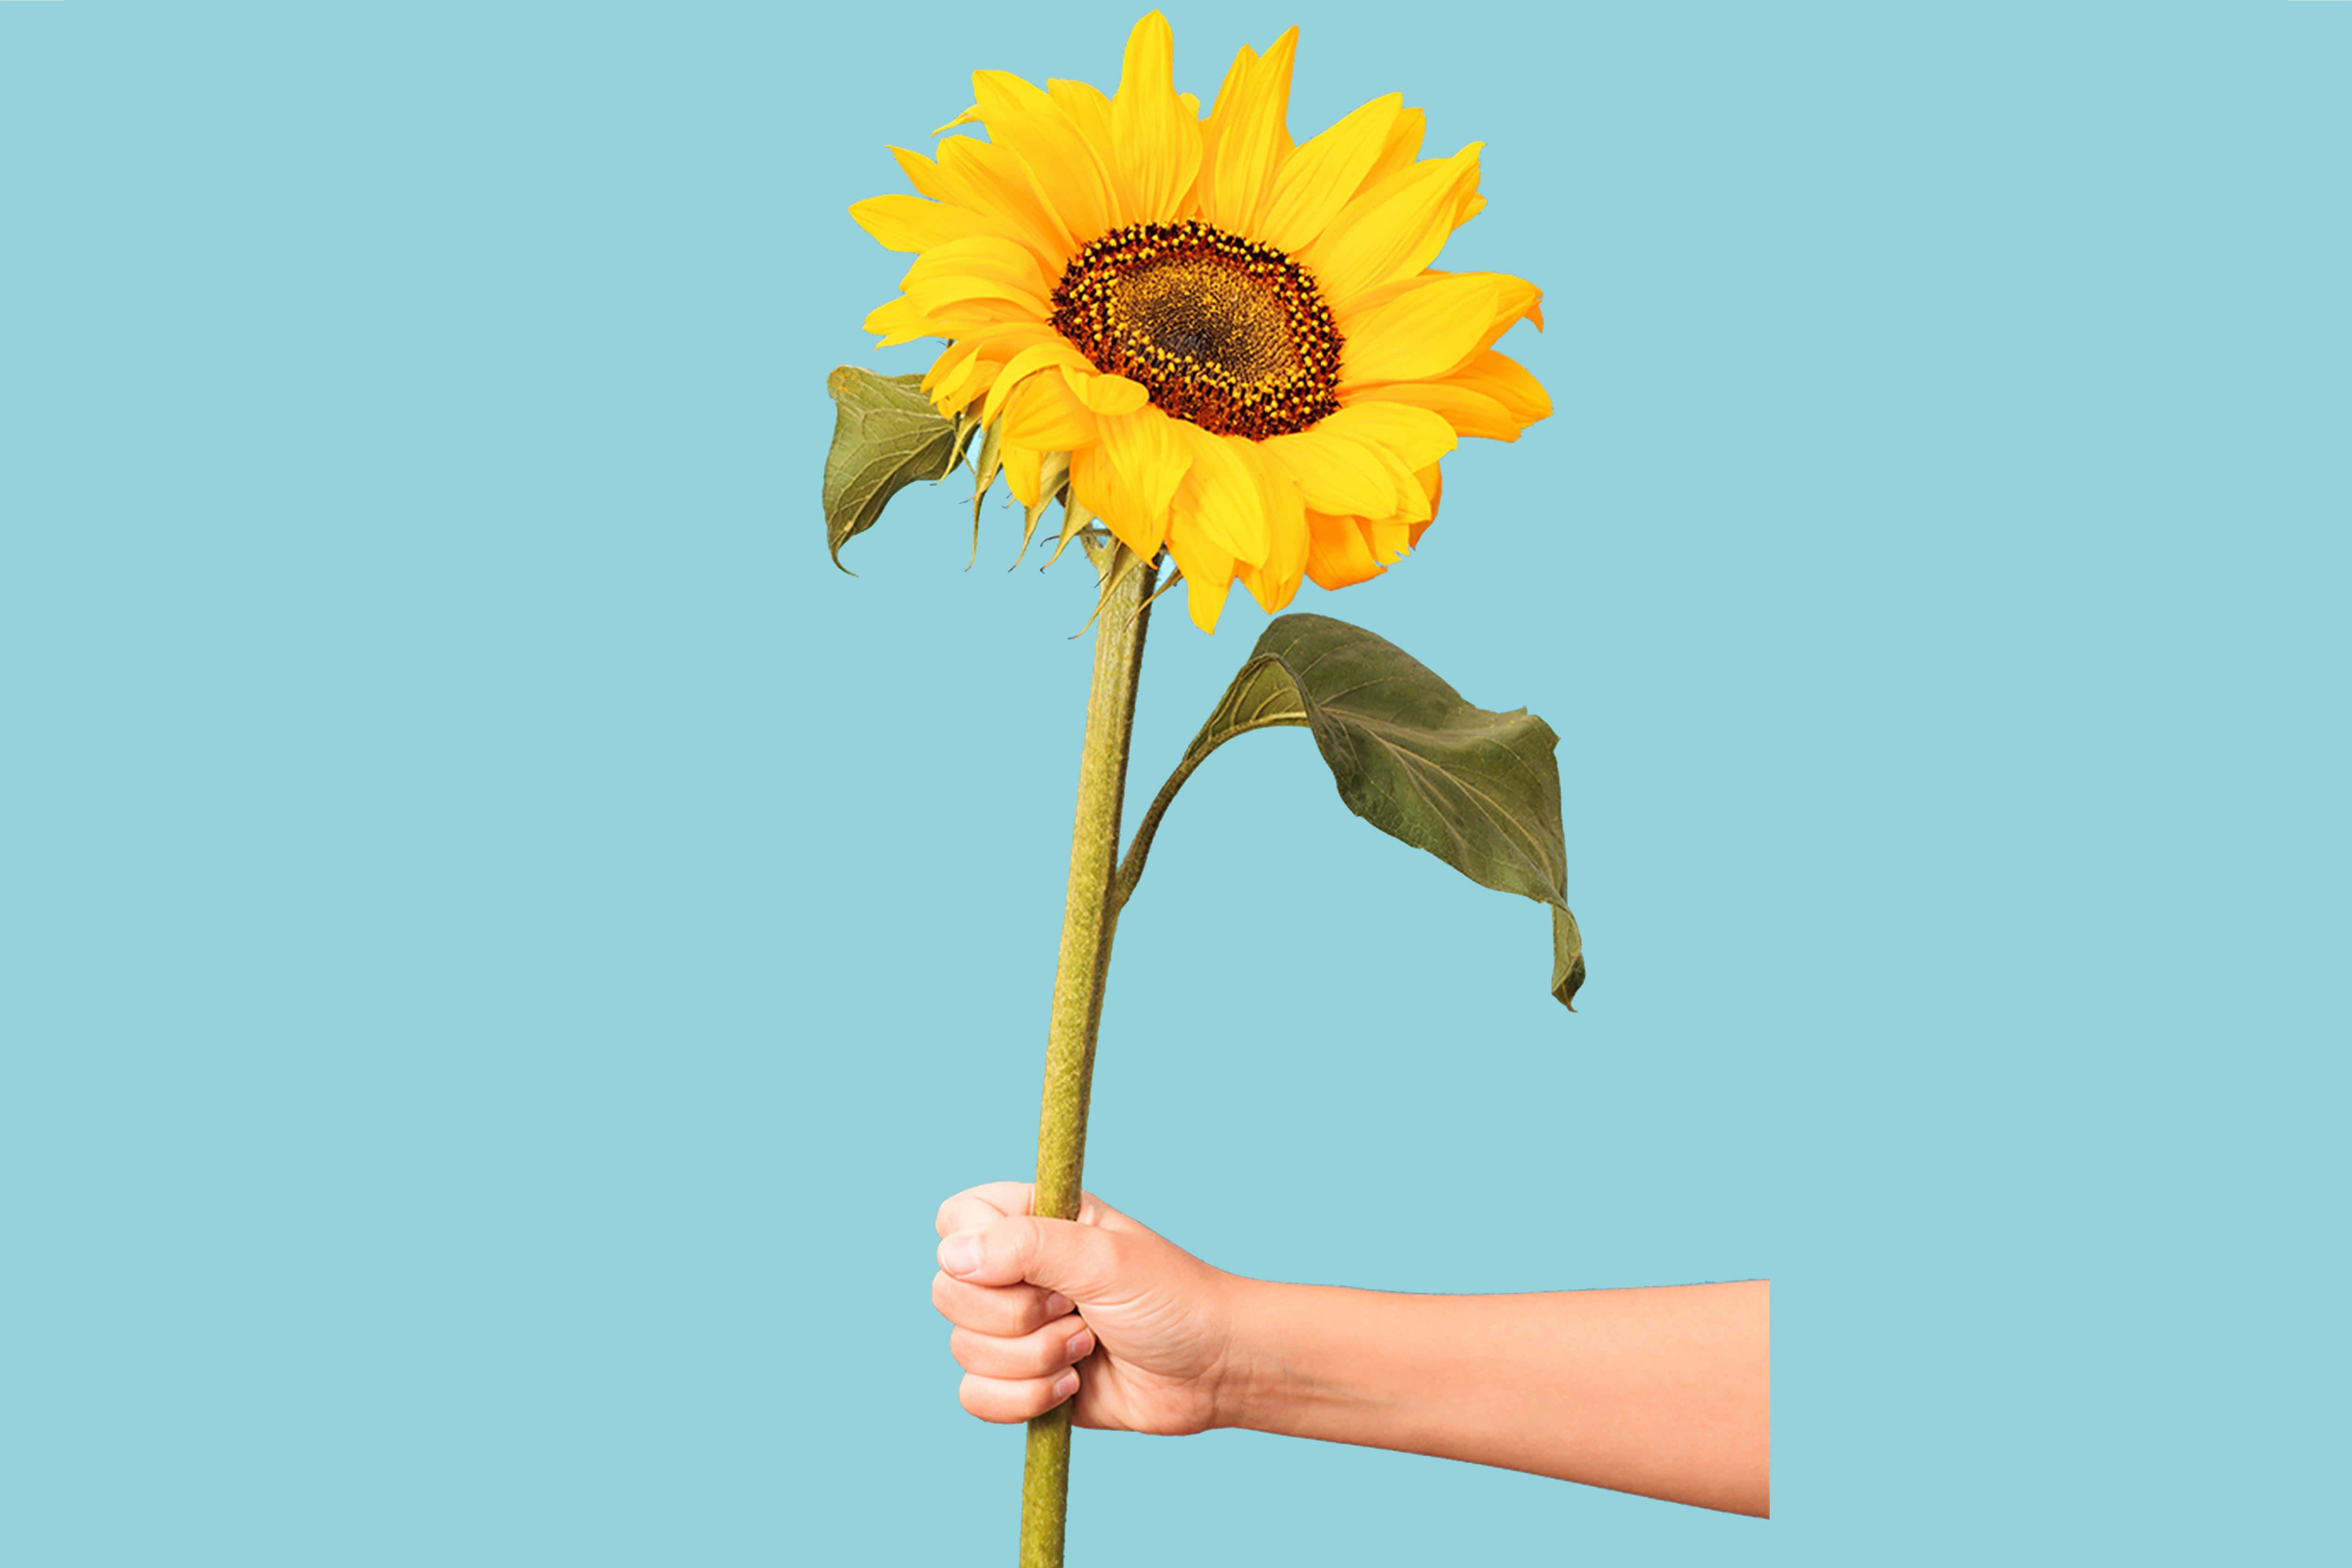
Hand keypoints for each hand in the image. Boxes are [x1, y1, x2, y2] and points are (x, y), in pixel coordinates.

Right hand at [932, 1181, 1238, 1434]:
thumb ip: (1027, 1245)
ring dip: (1034, 1359)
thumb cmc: (1172, 1300)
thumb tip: (952, 1255)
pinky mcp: (1022, 1379)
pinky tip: (1072, 1387)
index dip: (978, 1252)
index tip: (1037, 1268)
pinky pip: (975, 1397)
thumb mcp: (1104, 1258)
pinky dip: (1023, 1399)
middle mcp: (1016, 1270)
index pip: (954, 1221)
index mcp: (1034, 1218)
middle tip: (1076, 1309)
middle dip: (1016, 1318)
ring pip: (963, 1350)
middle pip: (949, 1294)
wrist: (1214, 1370)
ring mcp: (1017, 1328)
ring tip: (1088, 1346)